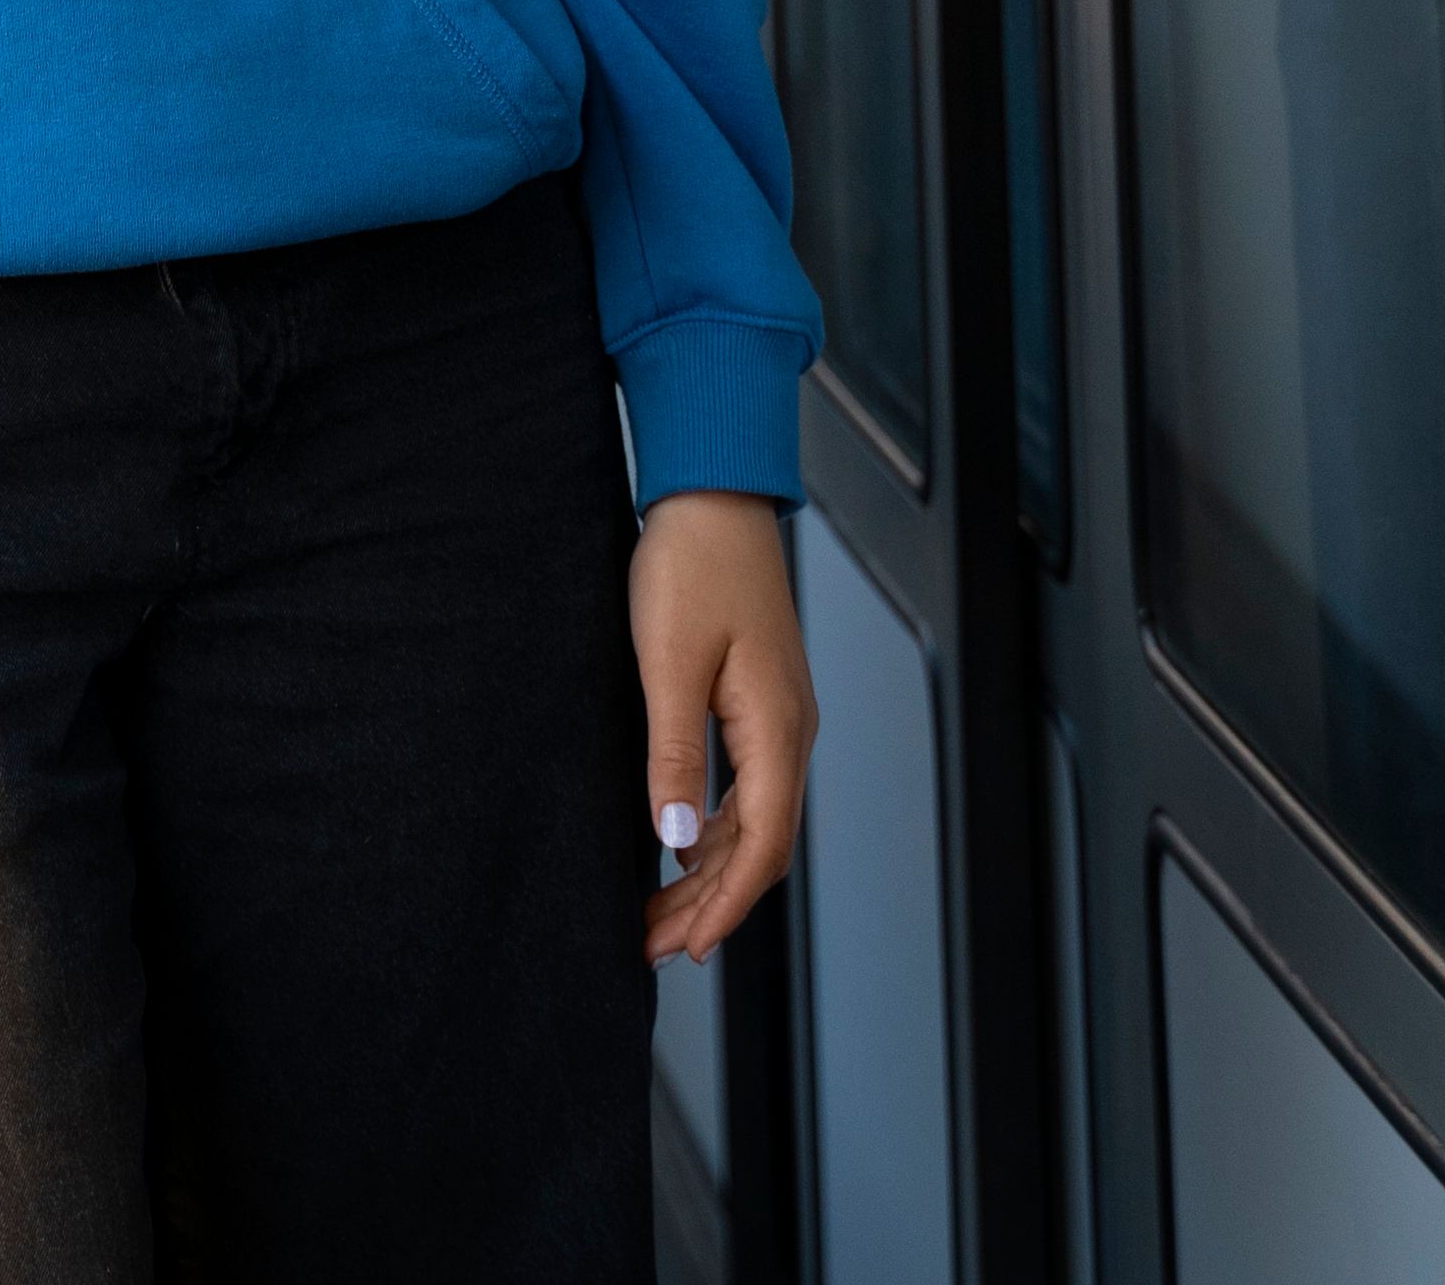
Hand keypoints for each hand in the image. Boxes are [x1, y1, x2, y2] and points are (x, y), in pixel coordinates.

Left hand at [634, 490, 817, 964]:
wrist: (713, 496)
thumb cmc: (690, 567)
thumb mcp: (667, 662)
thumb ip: (672, 752)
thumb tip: (673, 840)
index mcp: (777, 728)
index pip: (763, 845)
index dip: (725, 906)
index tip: (685, 948)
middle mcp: (790, 731)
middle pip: (761, 845)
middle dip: (711, 904)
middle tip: (654, 946)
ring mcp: (778, 717)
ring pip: (754, 821)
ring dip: (709, 872)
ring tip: (657, 912)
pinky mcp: (758, 702)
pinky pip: (747, 789)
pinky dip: (714, 831)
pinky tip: (677, 847)